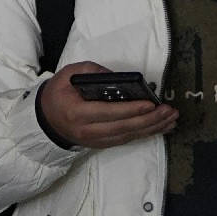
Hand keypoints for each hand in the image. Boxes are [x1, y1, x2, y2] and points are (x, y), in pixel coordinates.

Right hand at [39, 62, 177, 149]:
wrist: (44, 120)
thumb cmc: (58, 94)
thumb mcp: (68, 75)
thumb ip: (92, 71)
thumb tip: (117, 76)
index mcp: (77, 113)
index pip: (108, 112)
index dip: (130, 110)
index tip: (150, 104)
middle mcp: (86, 130)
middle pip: (122, 127)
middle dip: (149, 119)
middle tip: (169, 111)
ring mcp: (94, 140)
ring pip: (127, 135)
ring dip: (152, 127)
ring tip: (172, 118)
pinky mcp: (101, 144)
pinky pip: (126, 139)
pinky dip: (145, 133)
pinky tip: (161, 127)